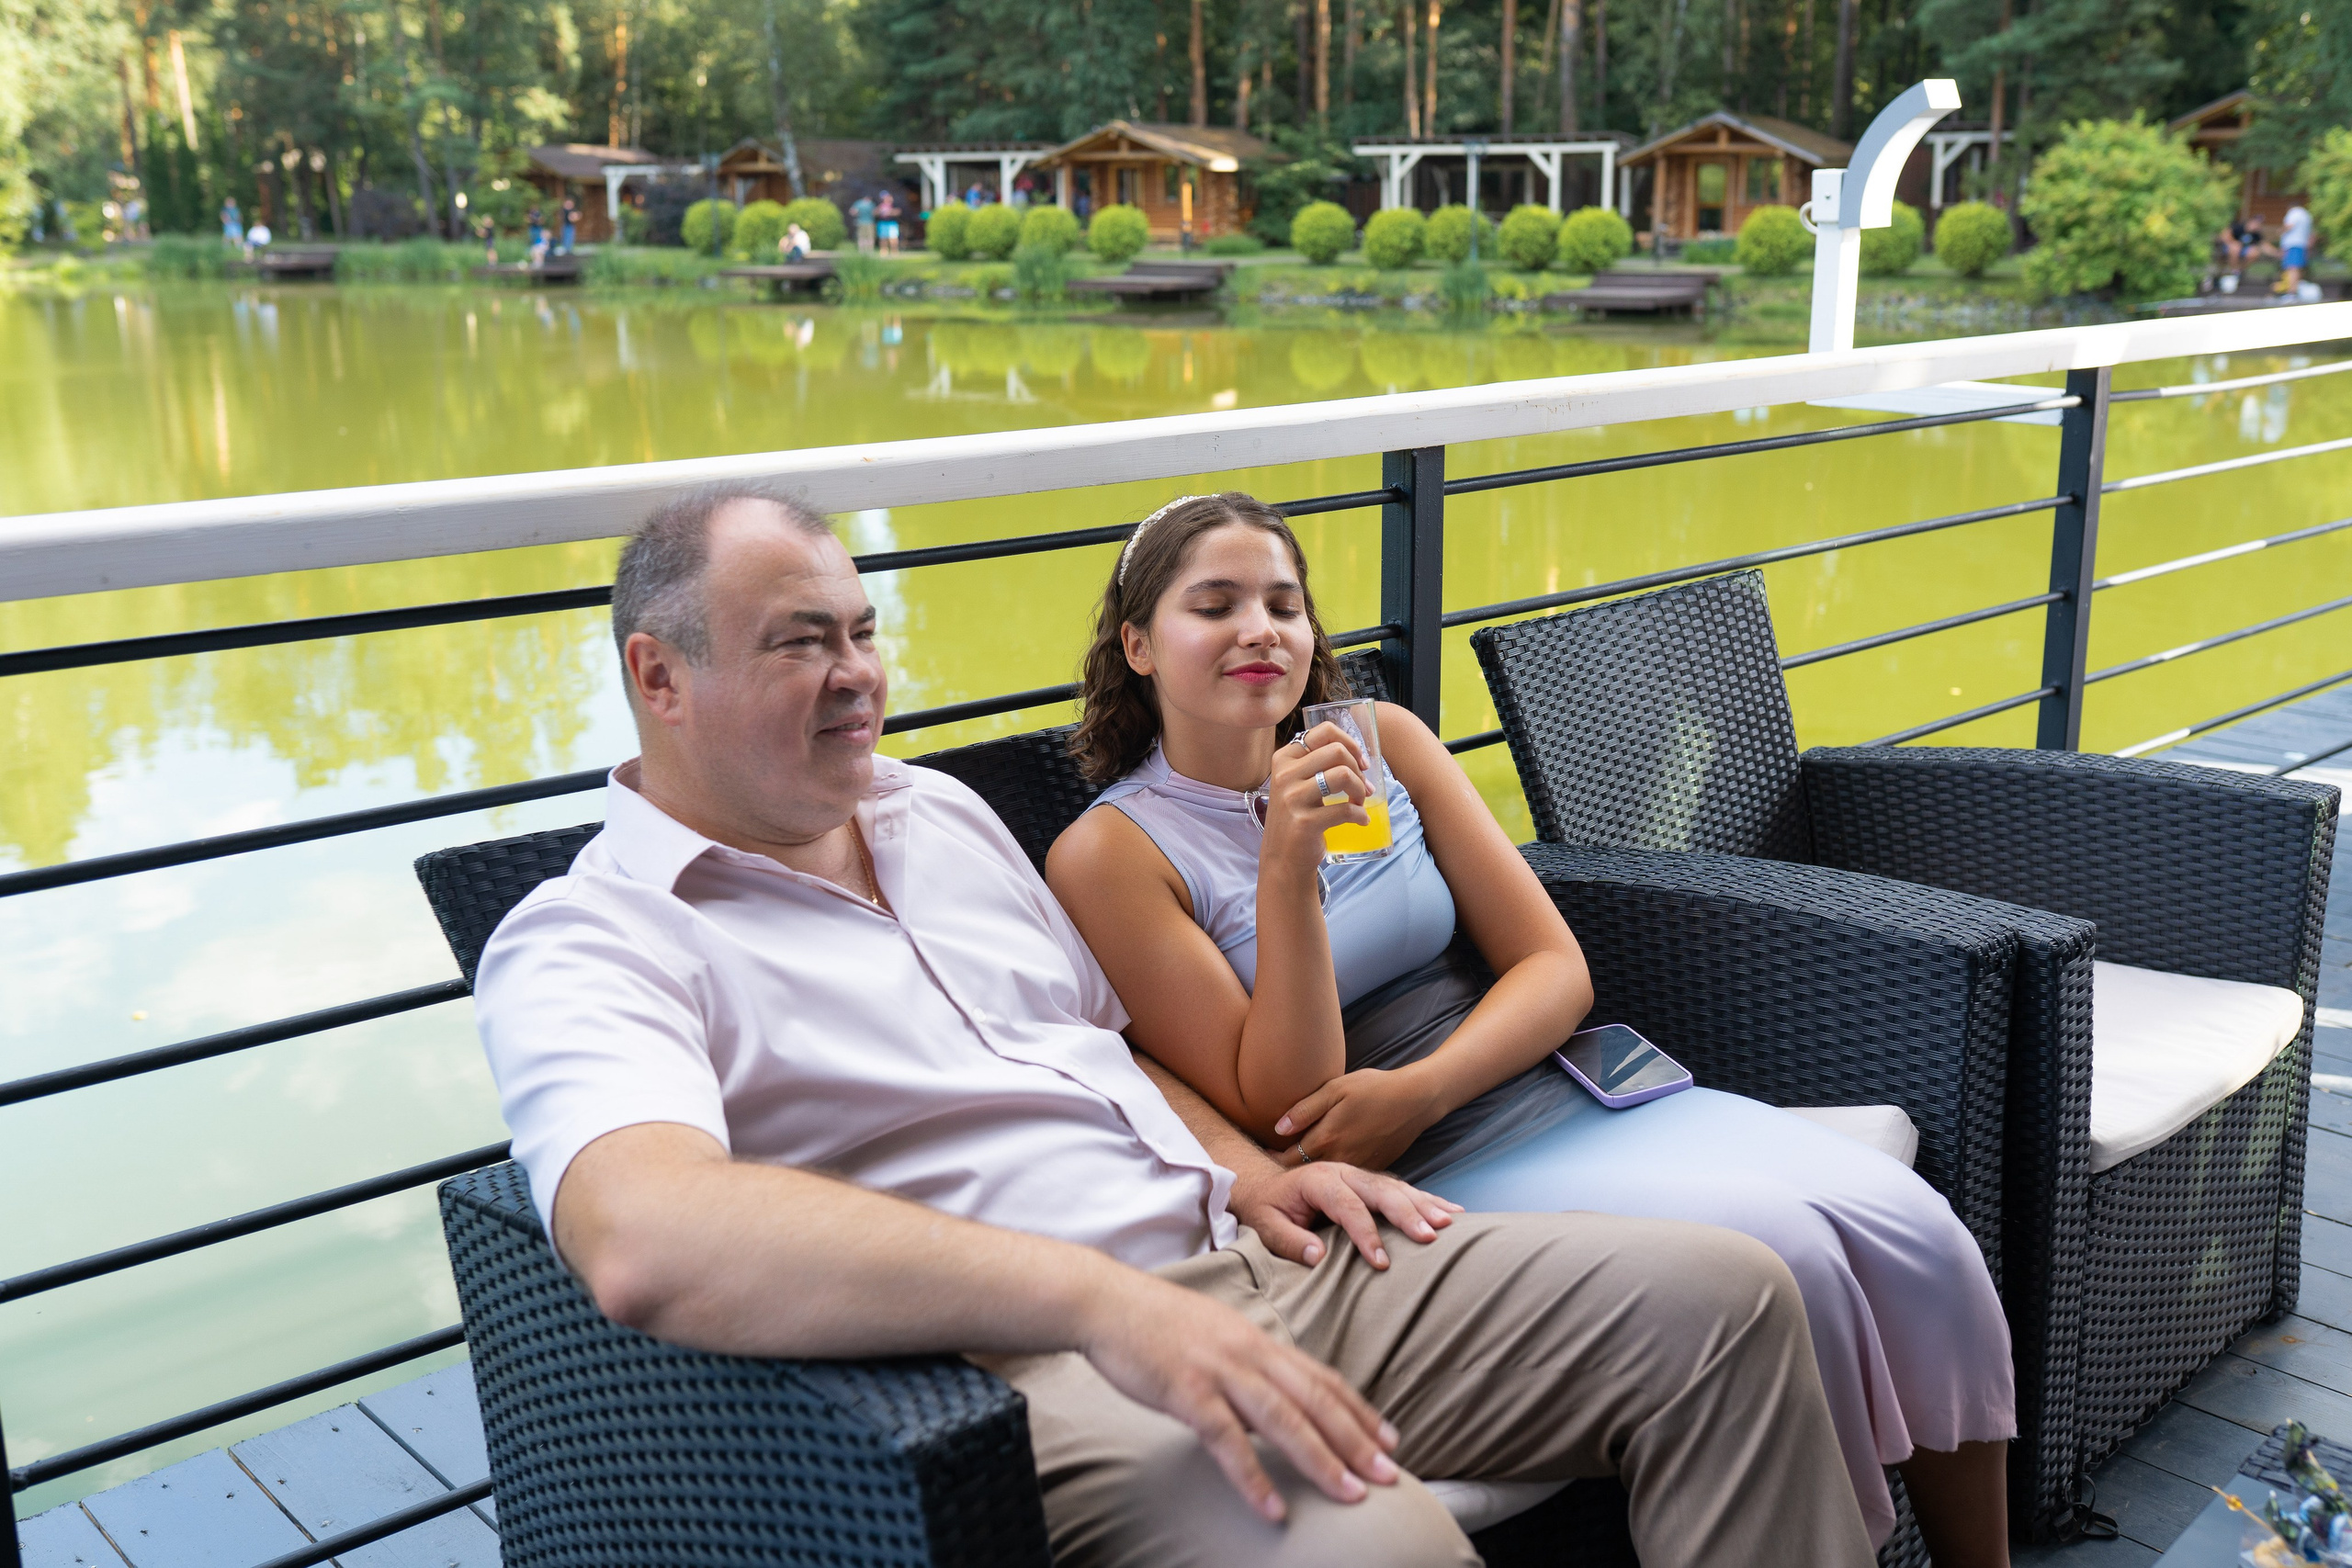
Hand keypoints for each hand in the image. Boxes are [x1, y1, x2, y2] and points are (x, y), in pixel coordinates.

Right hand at [1077, 1269, 1401, 1521]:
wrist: (1105, 1301)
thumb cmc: (1155, 1323)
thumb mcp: (1215, 1335)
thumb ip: (1247, 1364)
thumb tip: (1273, 1398)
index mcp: (1257, 1339)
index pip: (1322, 1376)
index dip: (1360, 1409)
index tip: (1390, 1439)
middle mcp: (1248, 1353)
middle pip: (1315, 1399)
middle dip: (1357, 1440)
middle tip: (1390, 1475)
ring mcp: (1219, 1371)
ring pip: (1284, 1419)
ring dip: (1322, 1459)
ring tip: (1350, 1494)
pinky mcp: (1187, 1391)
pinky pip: (1228, 1440)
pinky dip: (1254, 1476)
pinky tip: (1273, 1507)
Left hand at [1227, 1156, 1460, 1269]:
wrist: (1267, 1184)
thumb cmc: (1268, 1208)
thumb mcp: (1265, 1225)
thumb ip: (1289, 1241)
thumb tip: (1318, 1257)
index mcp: (1318, 1180)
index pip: (1347, 1206)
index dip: (1365, 1234)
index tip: (1381, 1262)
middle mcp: (1344, 1172)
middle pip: (1381, 1191)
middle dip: (1406, 1214)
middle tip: (1430, 1237)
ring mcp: (1361, 1175)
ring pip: (1398, 1188)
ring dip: (1425, 1205)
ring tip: (1450, 1224)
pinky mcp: (1372, 1183)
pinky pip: (1404, 1189)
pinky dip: (1428, 1200)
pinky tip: (1452, 1211)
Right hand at [1260, 721, 1369, 878]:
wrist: (1282, 859)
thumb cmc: (1296, 818)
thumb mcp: (1297, 784)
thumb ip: (1316, 764)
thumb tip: (1358, 754)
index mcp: (1284, 759)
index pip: (1322, 732)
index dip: (1349, 742)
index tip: (1360, 761)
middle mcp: (1284, 775)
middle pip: (1336, 751)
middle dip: (1357, 768)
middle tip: (1361, 787)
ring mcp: (1292, 798)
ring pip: (1342, 775)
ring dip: (1360, 790)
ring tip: (1359, 803)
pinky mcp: (1304, 822)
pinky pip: (1346, 810)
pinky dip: (1361, 816)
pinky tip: (1361, 821)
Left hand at [1273, 1067, 1448, 1172]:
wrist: (1417, 1100)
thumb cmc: (1374, 1088)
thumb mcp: (1336, 1089)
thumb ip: (1305, 1110)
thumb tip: (1277, 1128)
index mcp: (1327, 1139)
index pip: (1288, 1159)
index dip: (1272, 1160)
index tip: (1261, 1158)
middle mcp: (1340, 1159)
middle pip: (1305, 1174)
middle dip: (1287, 1173)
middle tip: (1272, 1169)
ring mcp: (1359, 1168)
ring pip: (1327, 1180)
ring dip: (1312, 1177)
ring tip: (1298, 1172)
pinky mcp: (1374, 1171)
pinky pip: (1347, 1179)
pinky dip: (1336, 1177)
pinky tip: (1329, 1171)